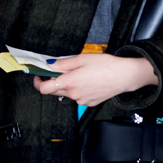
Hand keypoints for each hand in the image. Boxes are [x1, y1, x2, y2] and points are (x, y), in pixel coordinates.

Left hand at [33, 54, 157, 107]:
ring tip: (79, 74)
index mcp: (70, 82)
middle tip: (58, 71)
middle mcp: (74, 94)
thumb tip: (49, 64)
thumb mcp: (82, 58)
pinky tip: (88, 81)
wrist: (125, 76)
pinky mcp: (89, 103)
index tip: (38, 76)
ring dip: (67, 85)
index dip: (37, 82)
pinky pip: (77, 97)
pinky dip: (77, 89)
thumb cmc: (106, 65)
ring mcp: (81, 100)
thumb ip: (63, 63)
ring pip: (66, 93)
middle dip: (52, 82)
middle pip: (54, 91)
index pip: (44, 89)